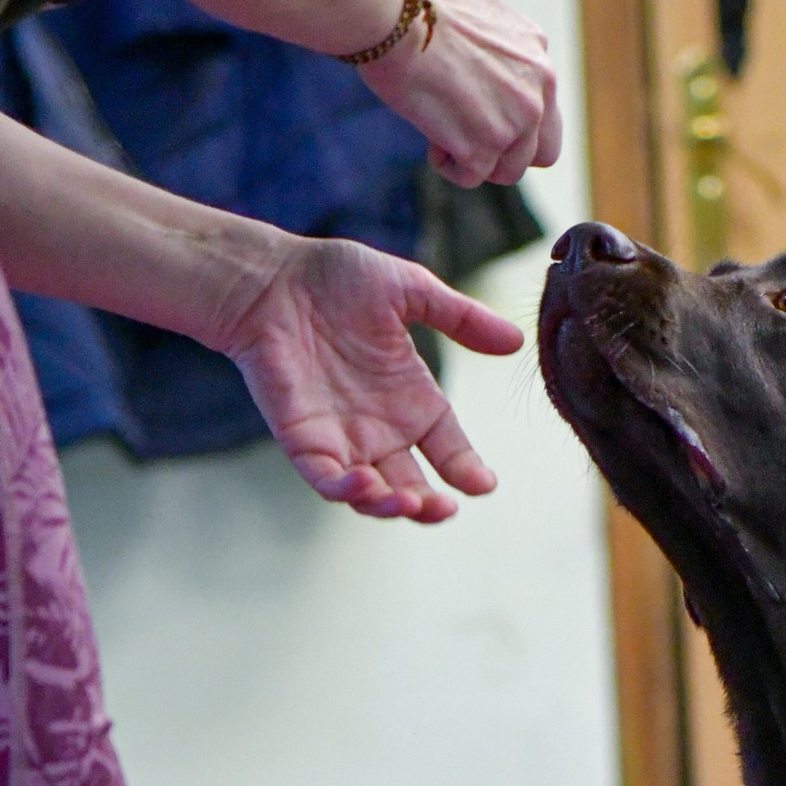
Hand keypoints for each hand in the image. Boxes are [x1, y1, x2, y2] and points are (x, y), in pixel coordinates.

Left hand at [218, 235, 523, 520]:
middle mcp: (380, 427)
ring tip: (411, 503)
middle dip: (431, 505)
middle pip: (413, 484)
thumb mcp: (411, 291)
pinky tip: (365, 485)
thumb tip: (515, 341)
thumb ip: (460, 318)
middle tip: (447, 507)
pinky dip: (346, 490)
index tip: (484, 484)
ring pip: (372, 493)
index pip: (448, 447)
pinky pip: (326, 479)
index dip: (466, 469)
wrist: (270, 278)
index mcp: (411, 398)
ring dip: (392, 506)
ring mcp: (341, 437)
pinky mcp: (303, 439)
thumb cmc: (334, 278)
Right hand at [360, 0, 561, 187]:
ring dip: (475, 159)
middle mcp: (537, 92)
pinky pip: (471, 176)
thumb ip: (495, 40)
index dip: (507, 113)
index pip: (543, 108)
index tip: (474, 104)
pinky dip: (449, 164)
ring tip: (442, 132)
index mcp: (537, 57)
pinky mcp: (483, 147)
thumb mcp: (479, 7)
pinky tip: (430, 138)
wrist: (397, 16)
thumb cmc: (420, 3)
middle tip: (471, 138)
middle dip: (509, 152)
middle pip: (542, 152)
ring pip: (507, 170)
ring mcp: (514, 123)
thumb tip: (478, 46)